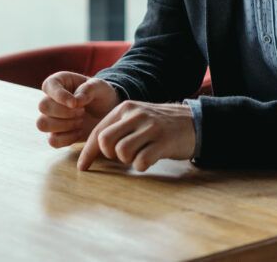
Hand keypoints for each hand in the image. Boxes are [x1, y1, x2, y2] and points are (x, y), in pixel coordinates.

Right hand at [37, 72, 119, 148]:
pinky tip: (79, 132)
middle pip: (43, 106)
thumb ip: (89, 89)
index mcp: (59, 82)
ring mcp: (51, 118)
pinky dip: (67, 139)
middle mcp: (50, 99)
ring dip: (64, 125)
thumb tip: (76, 100)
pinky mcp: (56, 134)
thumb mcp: (100, 87)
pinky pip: (52, 141)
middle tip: (82, 112)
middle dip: (64, 112)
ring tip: (80, 122)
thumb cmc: (101, 95)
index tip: (75, 103)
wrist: (106, 113)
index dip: (59, 96)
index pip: (48, 86)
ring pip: (42, 124)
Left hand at [76, 101, 194, 171]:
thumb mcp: (136, 119)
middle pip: (105, 141)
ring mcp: (150, 127)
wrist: (194, 122)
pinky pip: (141, 161)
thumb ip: (117, 128)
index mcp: (125, 108)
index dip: (88, 152)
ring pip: (122, 152)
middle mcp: (135, 114)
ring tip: (140, 154)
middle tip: (122, 155)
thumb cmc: (159, 126)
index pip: (98, 131)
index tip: (82, 167)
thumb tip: (92, 151)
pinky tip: (150, 159)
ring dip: (128, 160)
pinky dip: (142, 165)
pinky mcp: (163, 141)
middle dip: (110, 154)